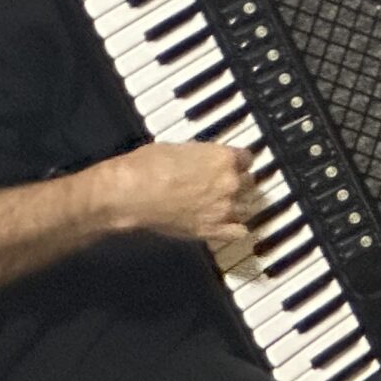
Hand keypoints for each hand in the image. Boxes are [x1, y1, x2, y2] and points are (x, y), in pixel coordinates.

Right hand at [111, 141, 257, 245]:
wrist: (131, 193)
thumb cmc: (148, 165)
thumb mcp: (181, 148)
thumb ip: (203, 156)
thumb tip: (205, 161)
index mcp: (225, 158)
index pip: (248, 158)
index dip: (238, 161)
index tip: (233, 164)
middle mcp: (231, 183)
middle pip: (250, 182)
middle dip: (239, 182)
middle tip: (224, 185)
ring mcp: (224, 209)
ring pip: (248, 207)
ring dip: (239, 204)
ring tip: (226, 204)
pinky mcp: (212, 230)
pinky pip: (239, 232)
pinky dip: (236, 229)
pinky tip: (229, 225)